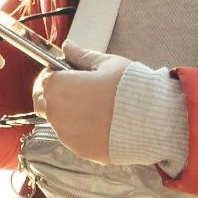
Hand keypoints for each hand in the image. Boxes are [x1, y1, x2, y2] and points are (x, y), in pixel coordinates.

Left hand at [32, 43, 133, 163]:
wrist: (153, 120)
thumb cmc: (130, 88)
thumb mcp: (106, 64)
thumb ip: (81, 56)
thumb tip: (68, 46)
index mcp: (57, 87)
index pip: (45, 79)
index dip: (57, 74)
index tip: (69, 73)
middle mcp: (56, 113)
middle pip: (44, 102)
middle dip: (56, 95)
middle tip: (78, 90)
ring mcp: (67, 135)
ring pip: (59, 122)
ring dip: (69, 114)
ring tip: (96, 107)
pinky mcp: (81, 151)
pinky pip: (75, 138)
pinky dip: (82, 131)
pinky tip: (102, 123)